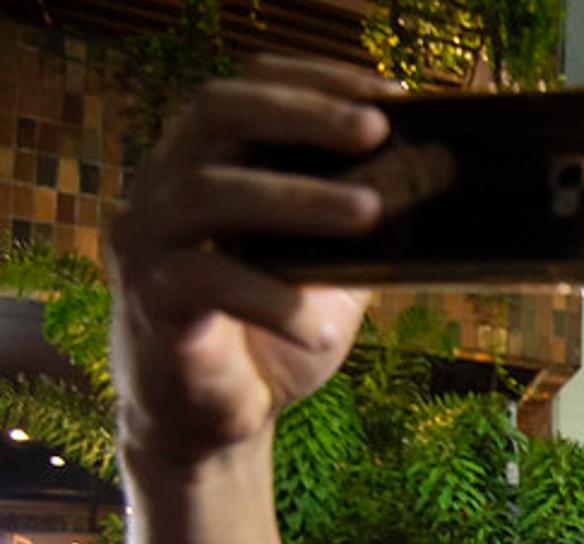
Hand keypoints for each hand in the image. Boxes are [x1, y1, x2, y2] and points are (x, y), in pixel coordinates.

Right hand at [110, 57, 392, 463]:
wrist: (217, 421)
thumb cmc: (272, 336)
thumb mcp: (332, 274)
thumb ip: (363, 228)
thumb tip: (435, 185)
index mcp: (204, 165)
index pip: (246, 90)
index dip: (314, 81)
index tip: (387, 96)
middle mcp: (163, 189)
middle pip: (217, 113)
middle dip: (303, 116)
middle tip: (376, 132)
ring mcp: (148, 243)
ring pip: (209, 193)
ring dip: (299, 198)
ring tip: (370, 214)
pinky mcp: (152, 303)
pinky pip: (204, 281)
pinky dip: (272, 299)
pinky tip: (320, 326)